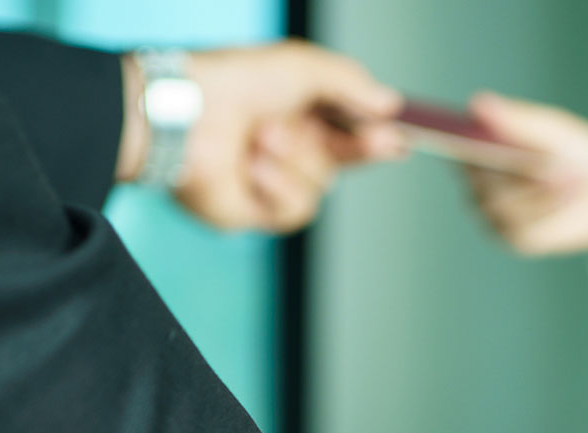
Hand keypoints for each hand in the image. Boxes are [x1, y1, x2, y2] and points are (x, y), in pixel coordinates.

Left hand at [117, 41, 405, 233]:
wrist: (188, 117)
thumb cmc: (238, 81)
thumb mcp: (304, 67)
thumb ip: (351, 83)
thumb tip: (391, 104)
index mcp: (297, 109)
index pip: (349, 127)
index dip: (377, 135)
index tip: (400, 138)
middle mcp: (287, 145)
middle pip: (344, 160)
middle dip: (361, 149)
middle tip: (377, 141)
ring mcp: (272, 179)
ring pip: (321, 186)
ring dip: (296, 161)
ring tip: (259, 139)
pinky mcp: (257, 210)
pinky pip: (295, 211)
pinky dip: (277, 188)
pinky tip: (252, 169)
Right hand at [461, 93, 587, 289]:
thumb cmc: (578, 154)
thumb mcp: (553, 129)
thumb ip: (517, 120)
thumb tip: (476, 103)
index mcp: (482, 146)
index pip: (452, 141)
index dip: (450, 139)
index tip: (462, 136)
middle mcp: (479, 181)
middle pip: (472, 175)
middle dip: (508, 166)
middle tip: (543, 161)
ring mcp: (493, 213)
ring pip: (497, 203)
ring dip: (536, 191)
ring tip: (566, 178)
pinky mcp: (514, 238)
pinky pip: (520, 227)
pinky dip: (548, 211)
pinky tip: (566, 199)